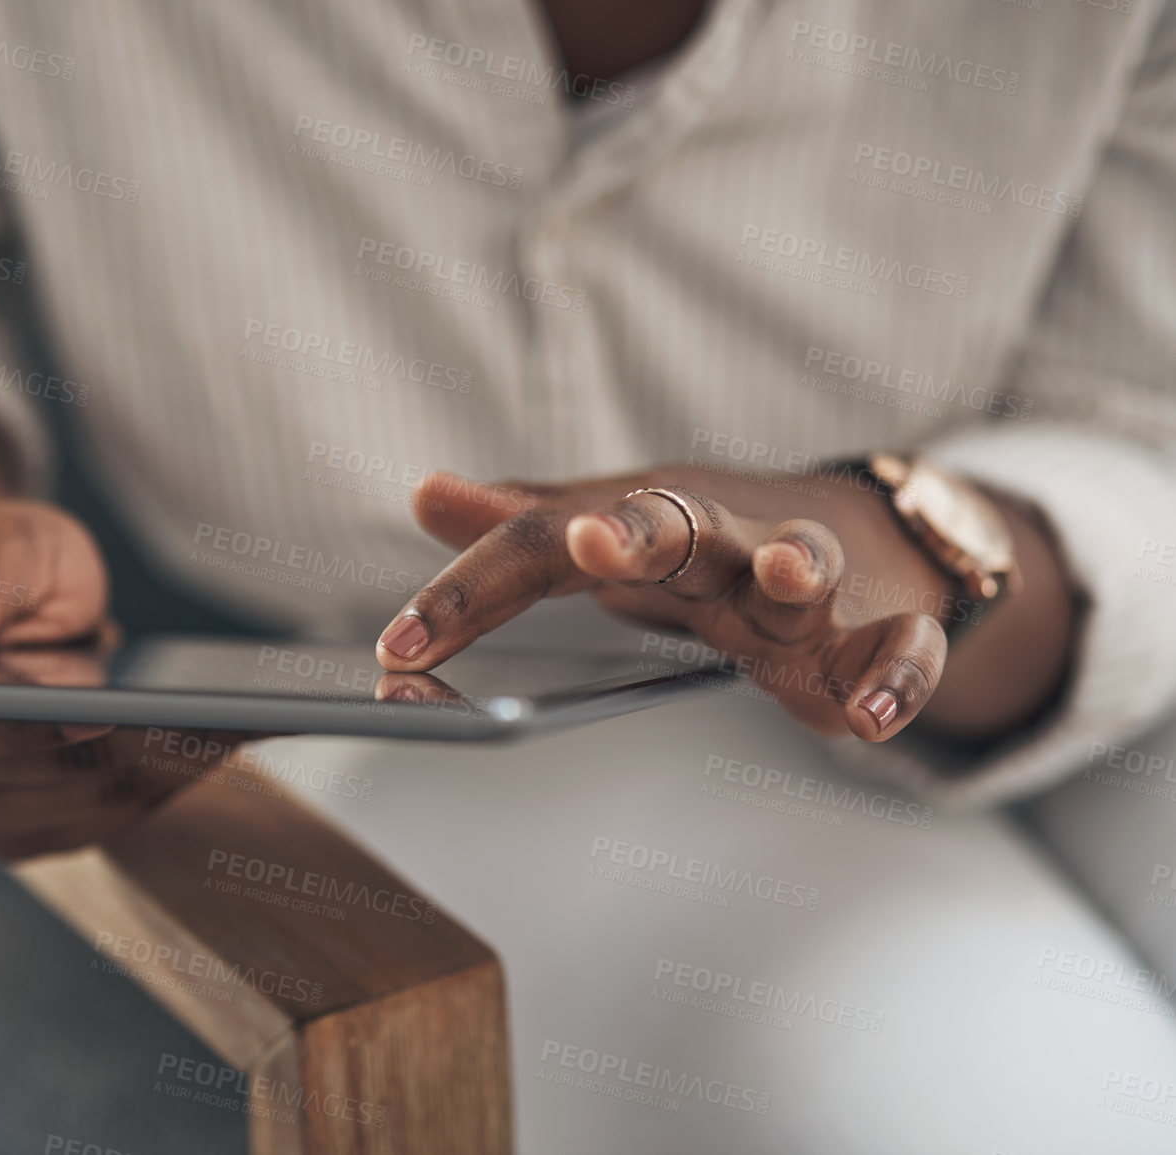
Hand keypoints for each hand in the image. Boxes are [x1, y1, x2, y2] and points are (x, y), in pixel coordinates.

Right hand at [0, 500, 246, 858]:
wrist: (9, 589)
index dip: (15, 731)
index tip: (90, 719)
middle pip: (17, 785)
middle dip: (105, 761)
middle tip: (191, 730)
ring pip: (71, 808)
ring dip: (148, 776)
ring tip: (222, 735)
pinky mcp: (34, 826)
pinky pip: (105, 816)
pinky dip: (162, 783)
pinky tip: (214, 746)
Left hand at [376, 467, 973, 741]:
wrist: (866, 534)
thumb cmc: (712, 540)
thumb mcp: (616, 529)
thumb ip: (525, 524)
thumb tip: (424, 491)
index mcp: (642, 519)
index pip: (540, 542)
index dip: (470, 590)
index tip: (398, 647)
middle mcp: (720, 538)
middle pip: (677, 521)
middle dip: (637, 529)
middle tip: (591, 540)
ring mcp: (810, 579)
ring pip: (805, 560)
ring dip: (795, 566)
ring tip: (788, 577)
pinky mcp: (882, 630)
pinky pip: (900, 650)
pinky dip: (896, 679)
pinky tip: (869, 719)